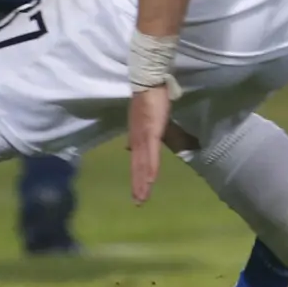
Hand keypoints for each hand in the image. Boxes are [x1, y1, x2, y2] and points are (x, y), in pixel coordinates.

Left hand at [126, 85, 171, 204]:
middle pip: (137, 168)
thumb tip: (135, 146)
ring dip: (143, 182)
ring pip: (142, 164)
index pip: (136, 163)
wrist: (148, 83)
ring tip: (142, 198)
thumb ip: (143, 133)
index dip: (136, 179)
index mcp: (136, 137)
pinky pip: (152, 153)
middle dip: (138, 186)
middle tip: (138, 203)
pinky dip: (151, 168)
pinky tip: (151, 180)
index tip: (137, 194)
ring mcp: (143, 137)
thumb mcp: (144, 120)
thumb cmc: (149, 98)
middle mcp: (136, 140)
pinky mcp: (151, 132)